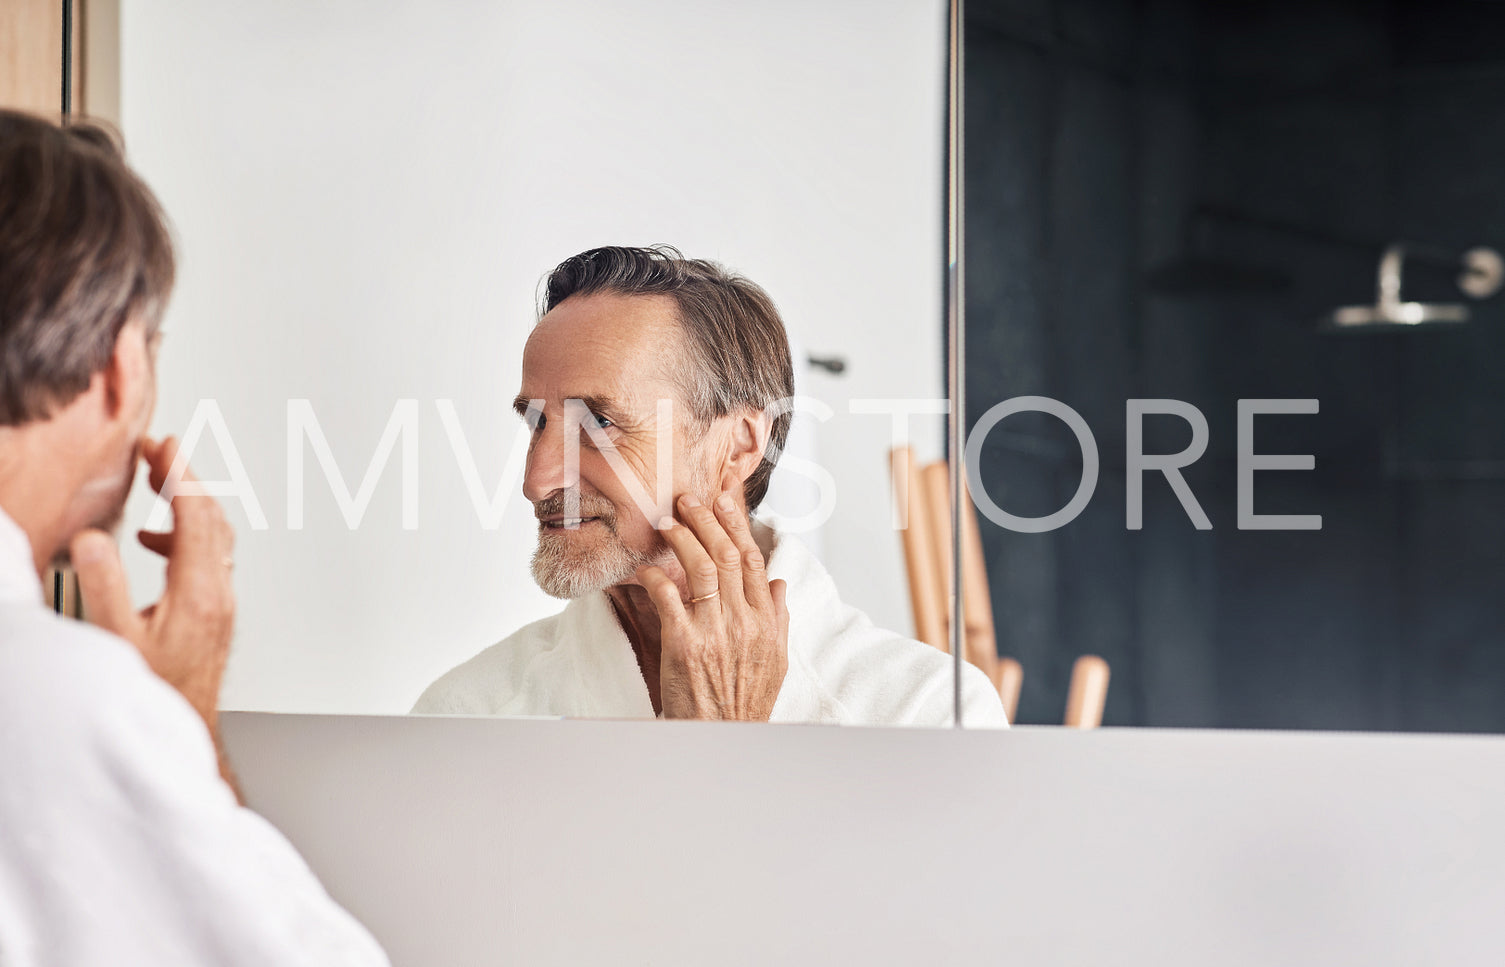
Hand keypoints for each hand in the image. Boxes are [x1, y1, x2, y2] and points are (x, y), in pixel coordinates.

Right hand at [70, 436, 236, 737]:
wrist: (182, 728)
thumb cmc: (154, 692)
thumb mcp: (116, 639)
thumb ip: (105, 586)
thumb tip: (95, 539)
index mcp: (199, 591)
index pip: (195, 516)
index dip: (179, 475)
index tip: (164, 445)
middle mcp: (218, 593)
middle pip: (211, 518)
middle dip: (185, 479)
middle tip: (158, 452)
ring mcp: (220, 603)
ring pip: (213, 536)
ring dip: (186, 505)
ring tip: (155, 486)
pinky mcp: (215, 613)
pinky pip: (208, 557)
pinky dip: (185, 535)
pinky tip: (153, 542)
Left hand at [637, 492, 788, 720]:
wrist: (721, 738)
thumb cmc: (745, 702)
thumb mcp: (775, 661)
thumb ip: (778, 618)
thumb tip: (777, 582)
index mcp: (766, 622)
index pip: (752, 560)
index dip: (737, 525)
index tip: (723, 501)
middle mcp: (744, 622)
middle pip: (727, 555)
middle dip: (707, 520)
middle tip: (688, 499)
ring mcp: (714, 631)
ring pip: (701, 568)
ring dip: (682, 537)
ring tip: (666, 521)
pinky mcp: (684, 644)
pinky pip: (668, 597)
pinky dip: (655, 576)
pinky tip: (645, 568)